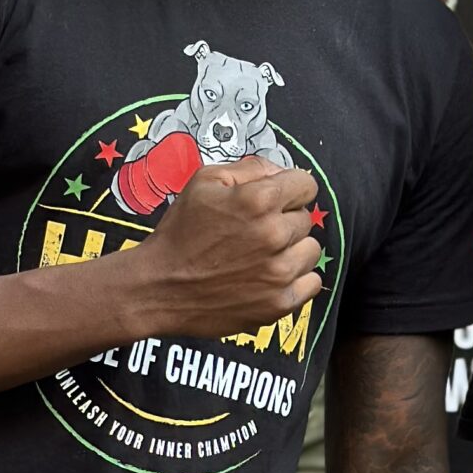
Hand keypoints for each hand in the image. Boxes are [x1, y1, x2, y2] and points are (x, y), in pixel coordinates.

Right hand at [116, 157, 322, 341]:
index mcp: (259, 200)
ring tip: (263, 255)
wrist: (160, 287)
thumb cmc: (180, 234)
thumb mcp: (204, 181)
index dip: (291, 189)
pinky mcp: (279, 303)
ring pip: (311, 250)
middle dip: (285, 220)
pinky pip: (311, 283)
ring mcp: (279, 273)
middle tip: (256, 231)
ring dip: (293, 250)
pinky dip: (297, 279)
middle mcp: (274, 235)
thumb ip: (250, 168)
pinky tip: (272, 276)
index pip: (306, 185)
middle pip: (306, 219)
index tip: (278, 199)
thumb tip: (280, 171)